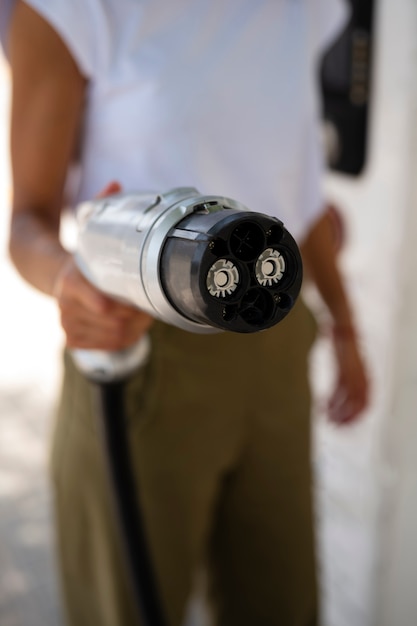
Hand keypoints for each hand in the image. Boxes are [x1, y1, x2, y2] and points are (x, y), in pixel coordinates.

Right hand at [54, 181, 153, 349]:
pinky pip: (106, 348)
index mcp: (70, 281)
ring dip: (135, 329)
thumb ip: (103, 208)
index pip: (93, 299)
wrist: (59, 278)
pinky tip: (131, 328)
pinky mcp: (73, 339)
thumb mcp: (91, 231)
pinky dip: (124, 340)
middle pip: (111, 321)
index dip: (113, 303)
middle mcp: (65, 306)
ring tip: (143, 316)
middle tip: (150, 306)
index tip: (130, 301)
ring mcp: (68, 324)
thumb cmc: (86, 258)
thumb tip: (115, 183)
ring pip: (112, 337)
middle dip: (136, 316)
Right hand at [327, 327, 369, 424]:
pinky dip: (331, 401)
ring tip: (327, 419)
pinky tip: (322, 406)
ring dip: (338, 412)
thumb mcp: (346, 366)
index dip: (357, 416)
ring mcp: (354, 373)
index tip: (346, 425)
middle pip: (359, 405)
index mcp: (366, 378)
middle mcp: (363, 378)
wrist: (343, 329)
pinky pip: (339, 390)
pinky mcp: (344, 369)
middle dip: (347, 418)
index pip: (367, 403)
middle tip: (334, 426)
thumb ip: (344, 380)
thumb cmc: (343, 346)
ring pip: (349, 400)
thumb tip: (336, 397)